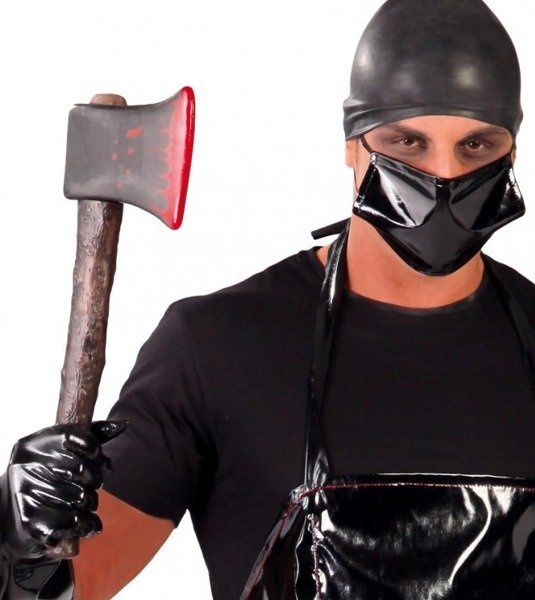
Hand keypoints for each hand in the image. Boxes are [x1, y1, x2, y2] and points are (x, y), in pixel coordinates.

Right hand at [1, 420, 126, 561]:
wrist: (17, 514)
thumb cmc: (51, 476)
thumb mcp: (68, 451)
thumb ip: (95, 435)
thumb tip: (123, 424)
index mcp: (37, 442)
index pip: (78, 438)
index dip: (95, 452)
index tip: (98, 460)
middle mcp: (27, 464)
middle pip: (80, 469)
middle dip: (94, 480)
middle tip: (91, 486)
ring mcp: (26, 492)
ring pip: (80, 498)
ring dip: (91, 505)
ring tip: (85, 505)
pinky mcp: (31, 520)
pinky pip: (73, 522)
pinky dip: (85, 525)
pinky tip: (80, 523)